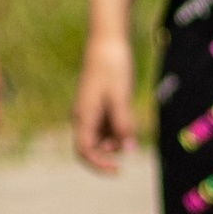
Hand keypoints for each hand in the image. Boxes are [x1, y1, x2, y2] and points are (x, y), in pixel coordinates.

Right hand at [74, 32, 139, 174]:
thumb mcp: (120, 97)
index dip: (99, 164)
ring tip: (129, 126)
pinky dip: (116, 129)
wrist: (106, 43)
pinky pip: (104, 125)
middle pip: (91, 147)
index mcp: (84, 116)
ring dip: (114, 140)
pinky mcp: (97, 104)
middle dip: (108, 153)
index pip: (85, 151)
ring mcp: (89, 110)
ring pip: (99, 136)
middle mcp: (82, 116)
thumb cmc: (112, 68)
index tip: (118, 170)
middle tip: (129, 150)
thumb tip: (128, 151)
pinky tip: (128, 121)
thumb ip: (123, 124)